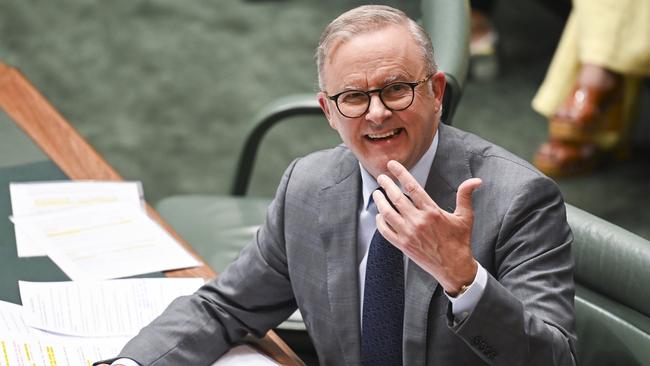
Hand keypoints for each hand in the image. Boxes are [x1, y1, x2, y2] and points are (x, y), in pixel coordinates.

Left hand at [373, 160, 481, 294]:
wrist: (454, 267)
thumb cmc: (460, 241)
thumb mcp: (465, 217)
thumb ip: (465, 196)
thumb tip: (476, 180)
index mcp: (432, 212)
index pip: (412, 187)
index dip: (400, 173)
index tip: (391, 165)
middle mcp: (418, 222)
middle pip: (396, 198)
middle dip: (386, 185)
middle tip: (381, 177)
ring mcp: (408, 234)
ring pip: (387, 214)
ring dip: (380, 202)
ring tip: (377, 193)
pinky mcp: (403, 246)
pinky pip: (385, 231)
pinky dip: (380, 222)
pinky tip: (380, 215)